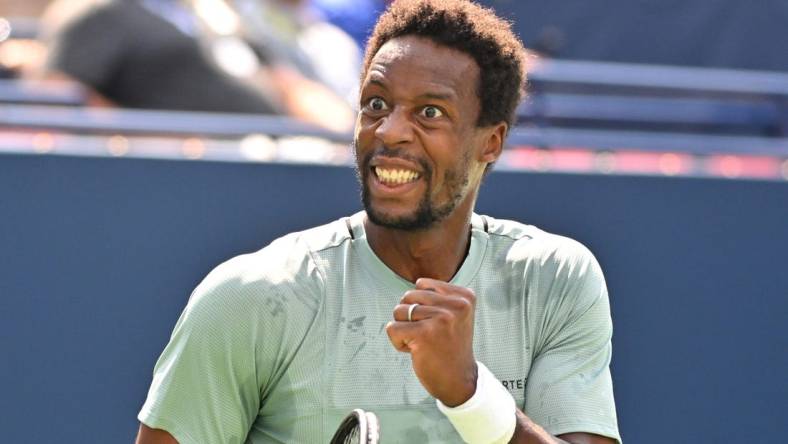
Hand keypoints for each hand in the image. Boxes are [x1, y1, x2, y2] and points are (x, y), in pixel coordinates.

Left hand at [385, 278, 477, 406]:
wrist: (458, 380)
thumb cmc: (449, 346)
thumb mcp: (455, 314)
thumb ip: (439, 295)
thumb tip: (417, 283)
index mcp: (464, 296)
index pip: (422, 285)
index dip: (421, 305)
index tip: (437, 324)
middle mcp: (456, 305)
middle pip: (408, 297)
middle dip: (409, 317)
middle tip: (428, 336)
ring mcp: (442, 319)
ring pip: (399, 311)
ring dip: (404, 330)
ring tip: (423, 343)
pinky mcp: (425, 334)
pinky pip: (392, 328)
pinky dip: (398, 342)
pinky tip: (415, 351)